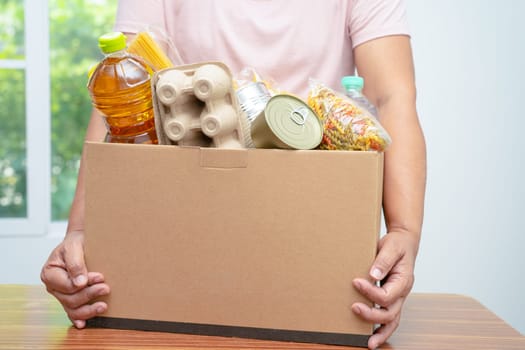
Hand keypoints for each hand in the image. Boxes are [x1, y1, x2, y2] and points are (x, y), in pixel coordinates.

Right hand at [40, 230, 109, 327]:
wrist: (81, 241)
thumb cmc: (76, 242)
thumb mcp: (74, 247)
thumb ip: (75, 264)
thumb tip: (80, 283)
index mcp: (49, 273)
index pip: (67, 286)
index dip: (84, 284)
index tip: (100, 277)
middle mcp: (54, 286)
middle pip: (70, 299)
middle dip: (89, 295)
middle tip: (106, 288)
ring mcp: (61, 294)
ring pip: (72, 308)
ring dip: (88, 309)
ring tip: (103, 306)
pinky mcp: (70, 297)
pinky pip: (72, 311)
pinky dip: (79, 318)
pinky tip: (84, 323)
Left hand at [352, 231, 418, 348]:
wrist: (404, 242)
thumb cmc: (397, 244)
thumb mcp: (391, 247)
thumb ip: (383, 261)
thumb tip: (373, 275)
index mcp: (403, 281)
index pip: (387, 295)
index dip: (370, 292)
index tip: (355, 282)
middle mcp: (402, 292)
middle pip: (390, 313)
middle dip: (371, 314)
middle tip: (353, 307)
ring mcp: (398, 297)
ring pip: (392, 320)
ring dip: (381, 332)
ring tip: (369, 343)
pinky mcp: (391, 298)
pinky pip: (389, 318)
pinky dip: (382, 329)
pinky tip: (372, 337)